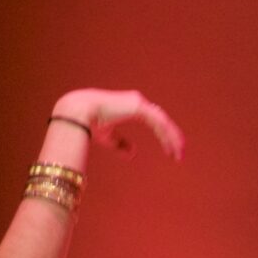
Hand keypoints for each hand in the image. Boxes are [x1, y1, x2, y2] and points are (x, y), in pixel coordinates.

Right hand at [52, 89, 186, 159]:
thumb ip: (121, 144)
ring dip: (172, 139)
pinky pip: (158, 122)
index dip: (164, 136)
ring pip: (163, 122)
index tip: (171, 151)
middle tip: (180, 155)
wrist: (78, 112)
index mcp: (131, 107)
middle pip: (162, 121)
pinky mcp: (138, 107)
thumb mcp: (108, 138)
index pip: (154, 121)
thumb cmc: (89, 124)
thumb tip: (134, 153)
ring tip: (178, 155)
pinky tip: (171, 148)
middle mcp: (137, 102)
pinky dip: (166, 135)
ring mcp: (139, 102)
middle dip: (172, 138)